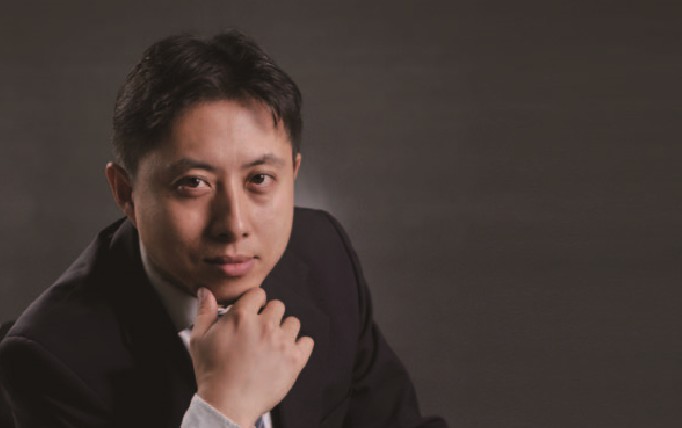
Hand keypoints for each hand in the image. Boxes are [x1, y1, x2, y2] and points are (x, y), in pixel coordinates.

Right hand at [189, 287, 313, 427]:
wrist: (227, 405)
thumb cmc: (212, 374)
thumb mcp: (199, 340)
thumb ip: (204, 312)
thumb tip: (206, 292)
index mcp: (241, 317)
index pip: (258, 293)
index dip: (254, 303)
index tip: (252, 313)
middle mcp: (264, 326)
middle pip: (277, 305)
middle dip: (269, 316)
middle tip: (260, 332)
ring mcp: (281, 342)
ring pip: (293, 322)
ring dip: (285, 330)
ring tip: (273, 344)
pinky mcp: (294, 360)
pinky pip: (307, 342)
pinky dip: (300, 346)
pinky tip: (287, 353)